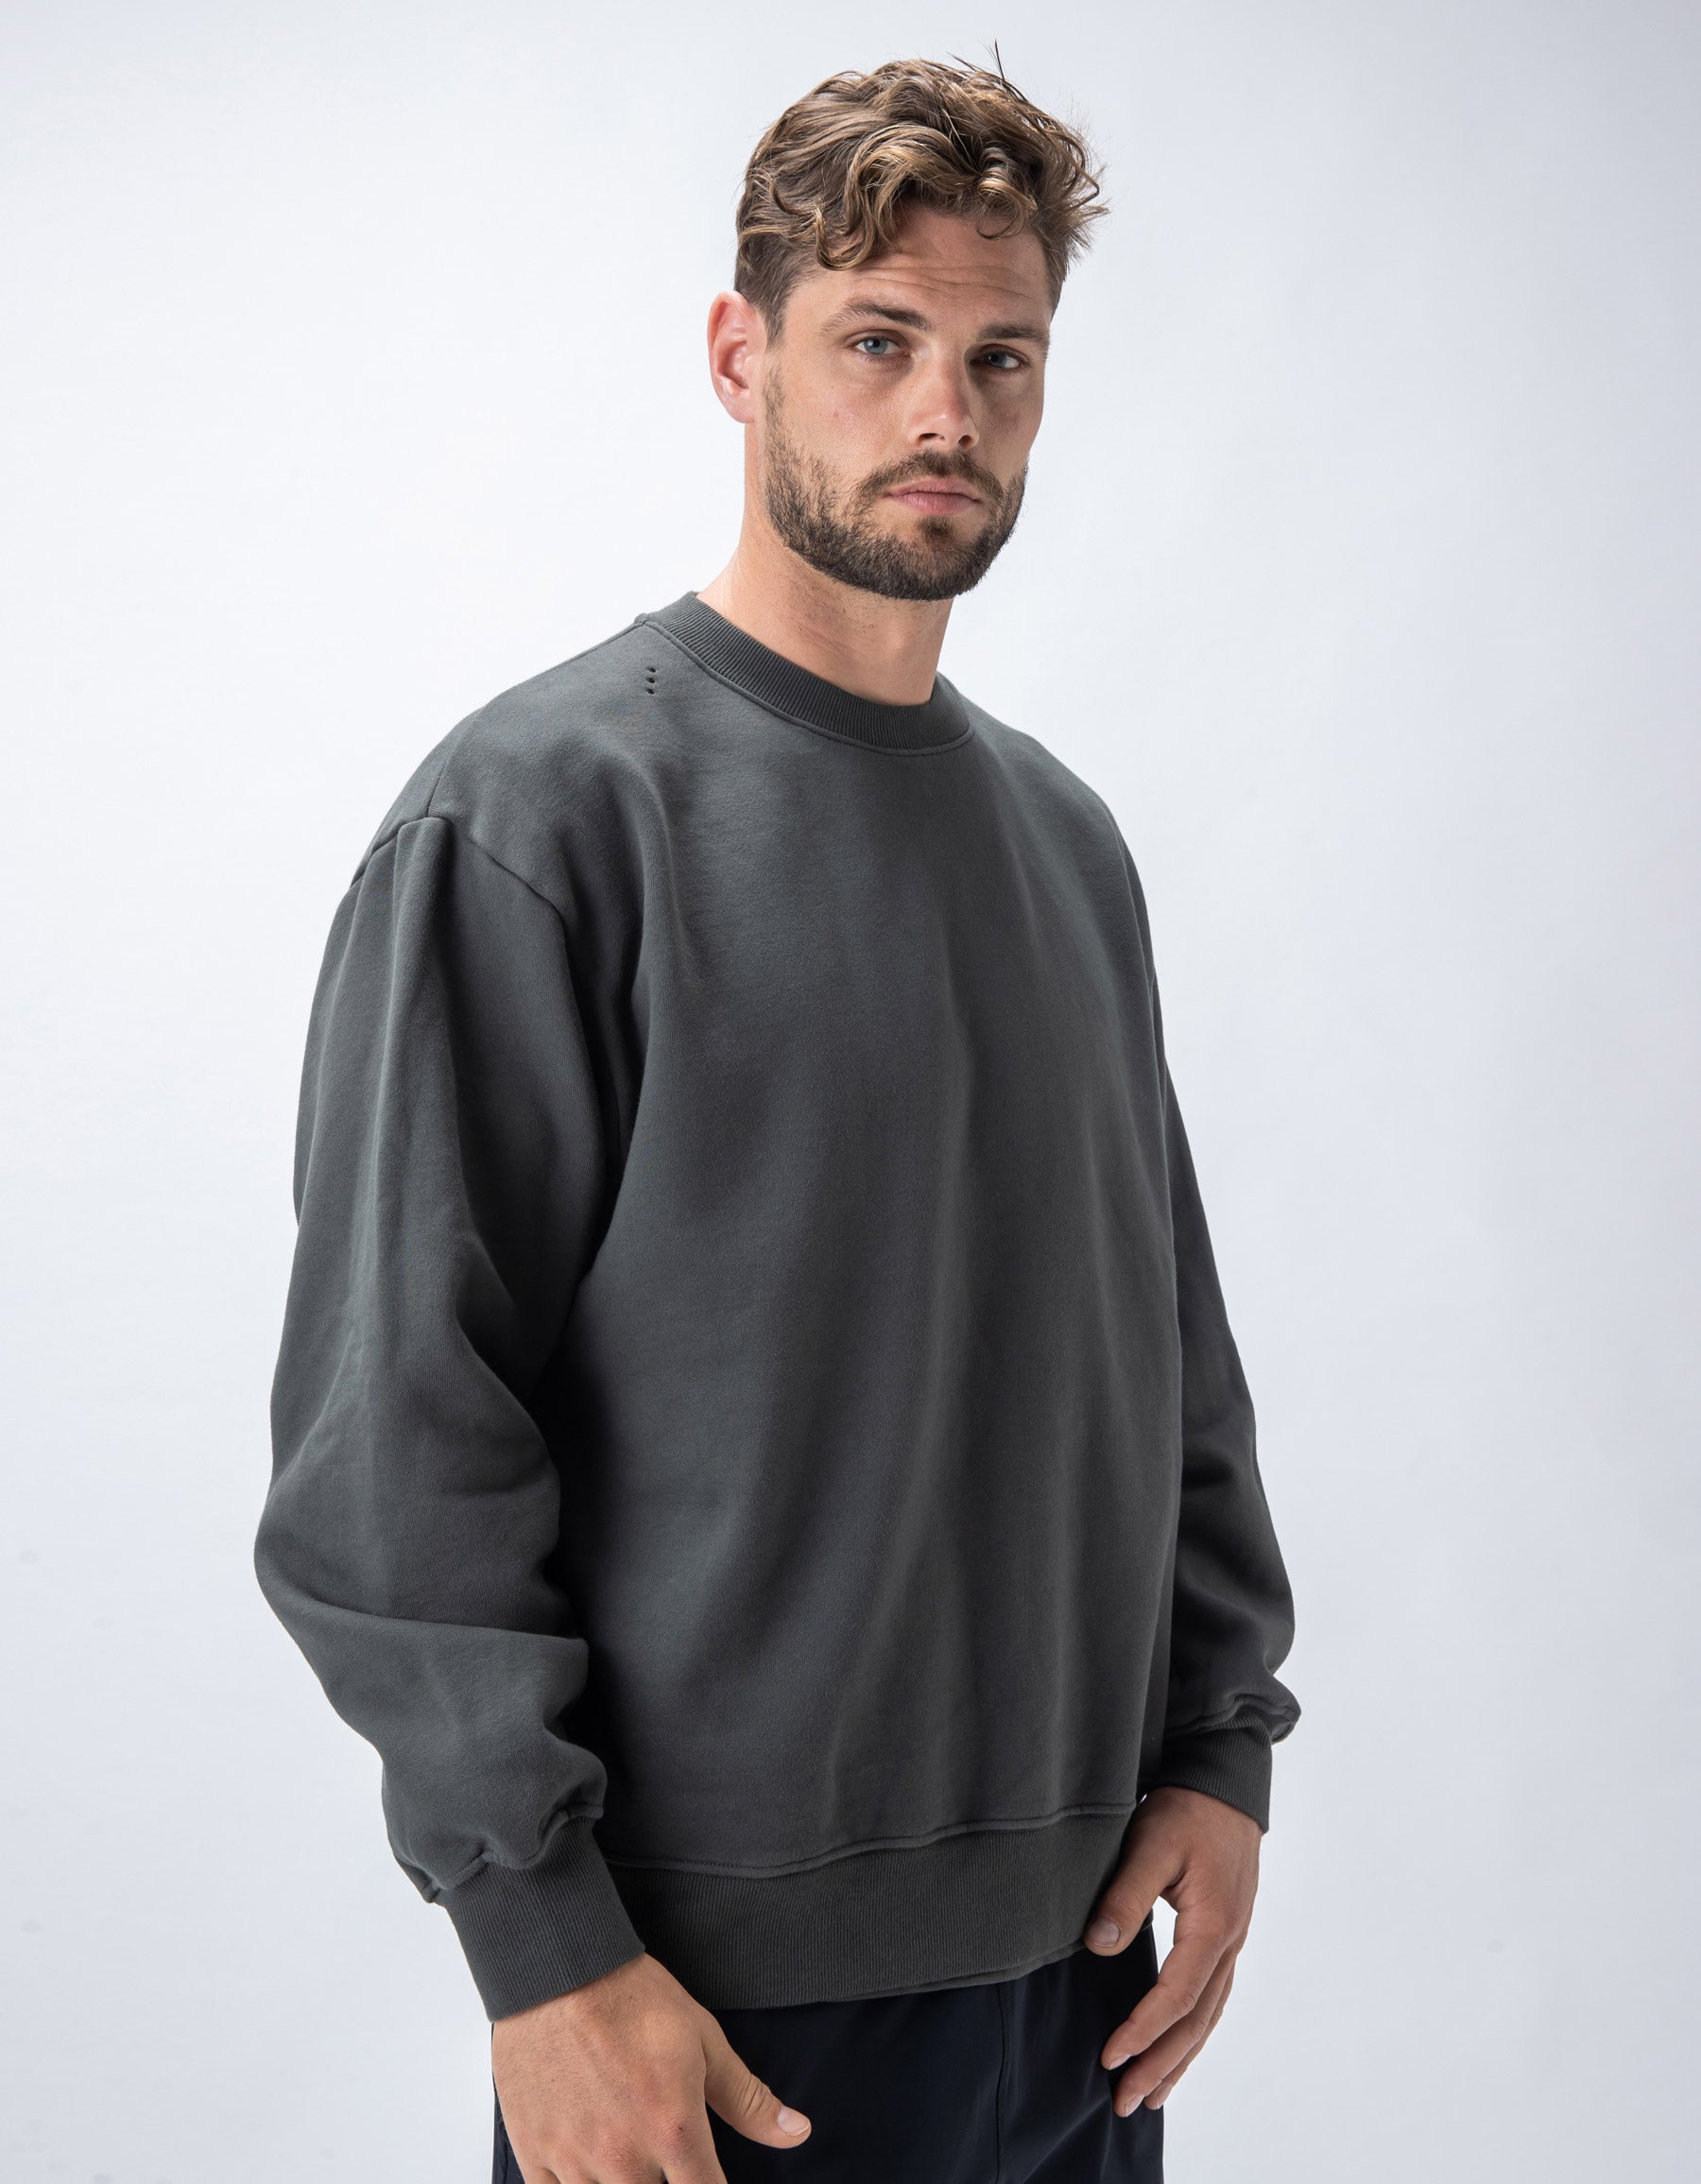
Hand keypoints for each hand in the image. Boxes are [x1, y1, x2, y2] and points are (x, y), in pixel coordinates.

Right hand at [491, 1950, 811, 2182]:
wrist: (556, 1969)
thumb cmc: (631, 1997)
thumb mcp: (703, 2039)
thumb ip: (747, 2098)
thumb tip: (796, 2133)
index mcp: (673, 2129)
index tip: (710, 2178)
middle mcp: (623, 2158)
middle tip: (668, 2157)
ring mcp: (573, 2161)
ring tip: (631, 2159)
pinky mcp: (533, 2154)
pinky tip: (588, 2168)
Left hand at [1083, 1785, 1261, 2114]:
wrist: (1225, 1780)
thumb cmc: (1188, 1808)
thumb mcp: (1151, 1843)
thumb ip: (1125, 1895)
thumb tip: (1098, 1945)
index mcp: (1213, 1925)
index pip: (1177, 1995)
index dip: (1143, 2030)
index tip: (1110, 2057)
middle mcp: (1229, 1941)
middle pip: (1198, 2020)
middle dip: (1162, 2064)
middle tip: (1127, 2102)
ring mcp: (1232, 1939)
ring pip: (1209, 2015)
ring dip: (1180, 2058)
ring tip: (1153, 2095)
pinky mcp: (1226, 1932)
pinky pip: (1213, 1996)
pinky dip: (1194, 2031)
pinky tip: (1178, 2047)